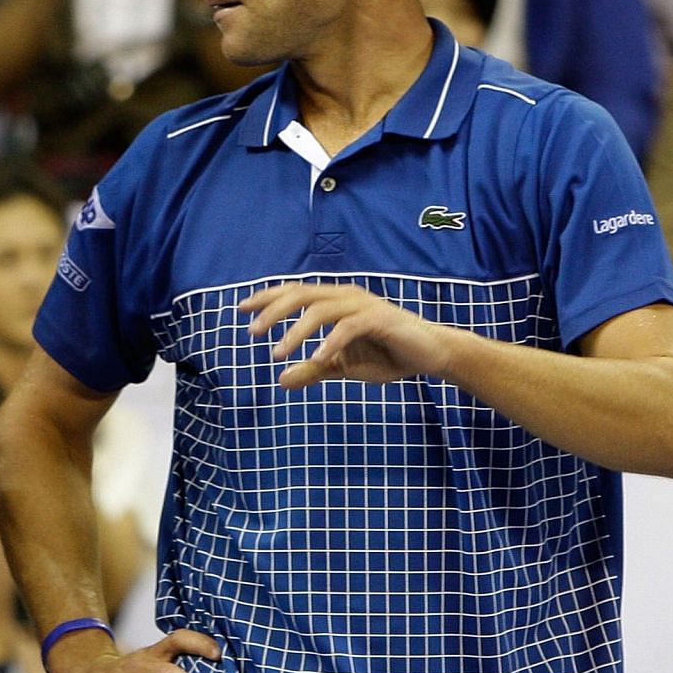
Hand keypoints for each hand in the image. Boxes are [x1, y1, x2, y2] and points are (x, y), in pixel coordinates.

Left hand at [240, 283, 457, 389]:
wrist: (430, 355)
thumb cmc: (386, 355)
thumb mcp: (342, 366)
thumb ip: (313, 369)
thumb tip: (280, 380)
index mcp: (334, 301)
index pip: (295, 292)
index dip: (268, 298)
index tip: (242, 309)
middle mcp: (345, 296)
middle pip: (301, 294)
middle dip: (273, 310)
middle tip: (252, 331)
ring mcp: (363, 306)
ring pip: (321, 309)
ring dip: (296, 330)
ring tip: (277, 352)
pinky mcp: (381, 319)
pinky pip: (349, 326)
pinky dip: (331, 341)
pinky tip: (316, 358)